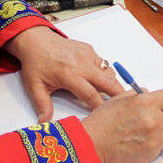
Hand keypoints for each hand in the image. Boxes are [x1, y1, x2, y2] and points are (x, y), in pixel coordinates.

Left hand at [3, 26, 123, 121]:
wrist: (36, 40)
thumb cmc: (36, 63)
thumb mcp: (35, 86)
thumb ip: (42, 105)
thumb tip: (44, 123)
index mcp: (69, 75)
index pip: (91, 94)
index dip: (100, 107)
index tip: (106, 117)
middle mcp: (82, 64)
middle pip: (108, 82)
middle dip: (118, 94)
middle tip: (127, 105)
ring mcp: (87, 55)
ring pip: (108, 72)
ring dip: (112, 83)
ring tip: (115, 95)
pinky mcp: (89, 49)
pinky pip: (103, 63)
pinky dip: (105, 73)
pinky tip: (100, 80)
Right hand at [82, 90, 162, 162]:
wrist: (92, 145)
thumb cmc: (102, 122)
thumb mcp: (118, 99)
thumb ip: (138, 95)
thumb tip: (150, 95)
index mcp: (145, 102)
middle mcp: (153, 118)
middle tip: (156, 121)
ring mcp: (154, 136)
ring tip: (151, 133)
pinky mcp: (152, 151)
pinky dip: (159, 145)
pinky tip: (146, 142)